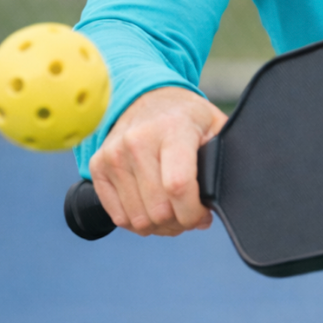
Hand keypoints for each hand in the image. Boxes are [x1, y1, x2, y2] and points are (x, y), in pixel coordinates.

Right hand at [89, 86, 226, 235]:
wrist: (147, 97)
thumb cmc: (187, 117)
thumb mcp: (214, 126)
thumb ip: (222, 157)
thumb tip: (224, 196)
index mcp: (173, 129)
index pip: (178, 186)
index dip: (194, 213)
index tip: (204, 215)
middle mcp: (138, 141)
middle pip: (159, 210)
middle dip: (181, 222)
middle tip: (191, 213)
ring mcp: (114, 154)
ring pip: (138, 220)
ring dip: (160, 226)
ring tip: (174, 211)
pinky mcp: (98, 167)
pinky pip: (119, 217)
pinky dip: (139, 221)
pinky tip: (153, 207)